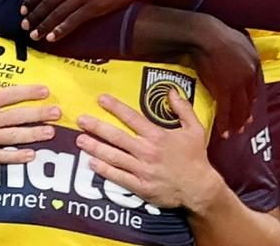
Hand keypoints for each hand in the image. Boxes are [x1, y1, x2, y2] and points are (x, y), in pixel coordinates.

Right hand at [0, 60, 59, 167]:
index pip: (10, 95)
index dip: (29, 93)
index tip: (45, 91)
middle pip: (17, 116)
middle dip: (39, 114)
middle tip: (56, 112)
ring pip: (13, 136)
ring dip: (34, 134)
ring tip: (51, 132)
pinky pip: (2, 157)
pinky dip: (17, 157)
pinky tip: (31, 155)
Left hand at [22, 0, 150, 41]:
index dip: (31, 0)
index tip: (23, 10)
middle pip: (48, 1)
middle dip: (34, 16)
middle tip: (25, 27)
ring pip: (58, 13)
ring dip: (44, 26)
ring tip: (35, 35)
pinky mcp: (94, 6)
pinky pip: (73, 21)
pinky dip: (61, 30)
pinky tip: (52, 37)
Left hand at [75, 92, 221, 210]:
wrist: (199, 188)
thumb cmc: (196, 157)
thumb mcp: (195, 129)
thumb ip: (183, 109)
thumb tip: (171, 91)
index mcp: (157, 135)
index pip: (131, 117)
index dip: (115, 107)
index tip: (101, 99)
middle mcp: (147, 151)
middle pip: (116, 136)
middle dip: (96, 127)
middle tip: (81, 120)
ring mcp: (142, 170)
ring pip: (113, 156)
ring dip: (95, 147)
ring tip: (79, 140)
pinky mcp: (140, 186)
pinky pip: (118, 177)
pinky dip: (103, 170)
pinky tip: (91, 163)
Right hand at [189, 14, 259, 138]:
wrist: (207, 36)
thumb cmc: (218, 33)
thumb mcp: (239, 39)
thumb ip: (242, 51)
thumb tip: (240, 54)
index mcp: (254, 63)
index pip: (254, 87)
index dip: (251, 99)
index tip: (249, 108)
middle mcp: (249, 75)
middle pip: (249, 100)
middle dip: (246, 114)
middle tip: (244, 126)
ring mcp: (238, 84)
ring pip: (239, 108)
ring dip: (237, 122)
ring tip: (235, 132)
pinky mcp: (224, 90)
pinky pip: (225, 110)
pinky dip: (224, 123)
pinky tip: (223, 132)